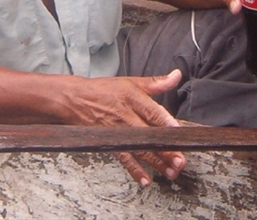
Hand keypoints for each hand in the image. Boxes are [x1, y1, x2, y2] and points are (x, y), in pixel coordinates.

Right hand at [64, 69, 185, 186]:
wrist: (75, 100)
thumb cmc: (104, 90)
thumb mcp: (131, 81)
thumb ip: (156, 82)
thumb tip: (176, 76)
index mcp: (133, 97)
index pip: (154, 112)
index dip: (167, 124)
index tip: (181, 135)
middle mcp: (126, 115)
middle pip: (149, 134)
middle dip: (166, 149)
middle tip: (180, 161)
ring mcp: (117, 131)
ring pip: (140, 149)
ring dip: (156, 162)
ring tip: (171, 172)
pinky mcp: (110, 142)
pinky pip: (124, 158)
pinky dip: (134, 170)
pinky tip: (145, 179)